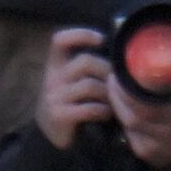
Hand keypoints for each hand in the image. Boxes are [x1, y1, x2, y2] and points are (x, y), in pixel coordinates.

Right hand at [37, 27, 111, 146]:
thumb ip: (87, 68)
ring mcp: (54, 97)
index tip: (102, 39)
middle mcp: (52, 78)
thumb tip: (120, 56)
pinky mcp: (59, 115)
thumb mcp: (71, 81)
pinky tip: (106, 114)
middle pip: (85, 62)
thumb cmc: (70, 103)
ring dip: (108, 94)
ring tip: (113, 101)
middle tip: (117, 83)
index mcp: (55, 65)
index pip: (60, 40)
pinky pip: (89, 108)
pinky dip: (103, 111)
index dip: (81, 35)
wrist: (50, 136)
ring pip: (90, 86)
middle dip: (107, 70)